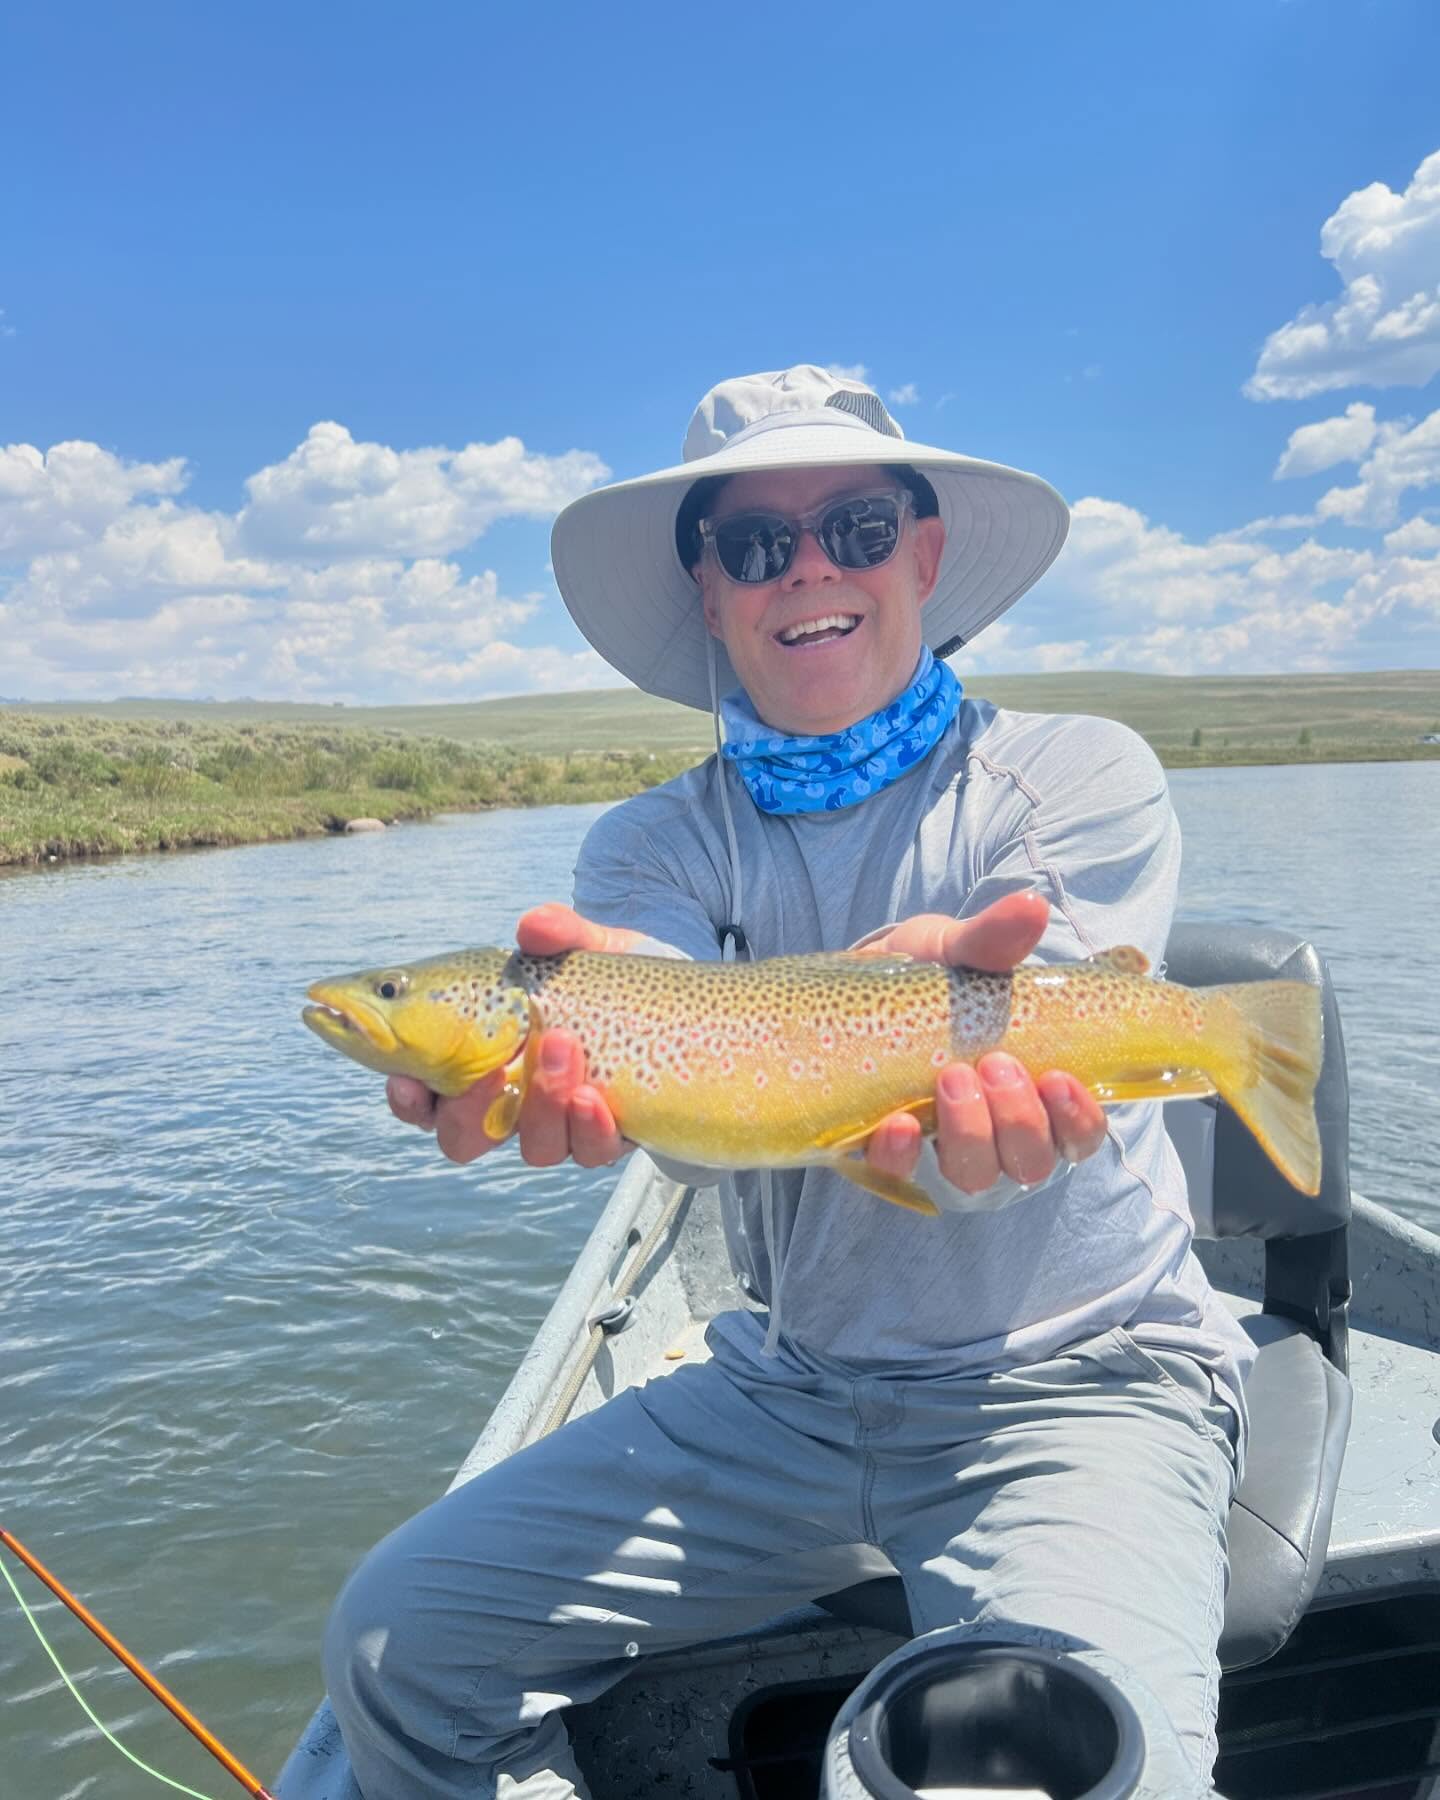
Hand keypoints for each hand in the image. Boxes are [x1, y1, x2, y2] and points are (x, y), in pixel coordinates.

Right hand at [385, 903, 637, 1167]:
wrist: (682, 1005)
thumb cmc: (610, 976)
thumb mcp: (586, 946)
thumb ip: (558, 932)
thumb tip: (532, 927)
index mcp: (482, 1057)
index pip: (425, 1095)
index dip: (408, 1099)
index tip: (406, 1083)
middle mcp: (515, 1100)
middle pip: (464, 1139)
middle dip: (469, 1116)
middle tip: (494, 1072)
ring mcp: (563, 1123)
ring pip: (534, 1147)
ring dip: (543, 1105)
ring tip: (564, 1046)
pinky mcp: (609, 1135)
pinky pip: (590, 1151)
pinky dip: (589, 1127)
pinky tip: (597, 1097)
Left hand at [859, 891, 1108, 1194]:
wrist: (849, 984)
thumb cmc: (926, 976)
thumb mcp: (957, 951)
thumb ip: (992, 939)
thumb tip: (1033, 907)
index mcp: (1032, 1091)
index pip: (1077, 1134)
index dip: (1078, 1120)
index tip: (1059, 1078)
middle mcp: (995, 1132)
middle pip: (1030, 1163)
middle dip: (1019, 1121)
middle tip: (996, 1066)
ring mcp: (939, 1146)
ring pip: (976, 1175)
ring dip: (972, 1134)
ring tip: (953, 1080)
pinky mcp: (885, 1150)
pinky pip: (899, 1173)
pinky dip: (902, 1154)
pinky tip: (897, 1124)